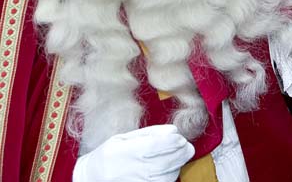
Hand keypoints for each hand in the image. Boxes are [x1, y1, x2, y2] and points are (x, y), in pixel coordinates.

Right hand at [73, 125, 194, 181]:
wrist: (91, 179)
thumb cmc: (108, 155)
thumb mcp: (124, 138)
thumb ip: (150, 133)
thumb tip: (174, 130)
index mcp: (125, 152)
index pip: (155, 146)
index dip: (173, 142)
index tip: (181, 138)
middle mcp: (131, 170)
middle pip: (165, 162)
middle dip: (181, 152)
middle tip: (186, 146)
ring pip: (167, 176)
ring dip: (178, 165)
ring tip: (177, 156)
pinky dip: (170, 176)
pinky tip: (169, 169)